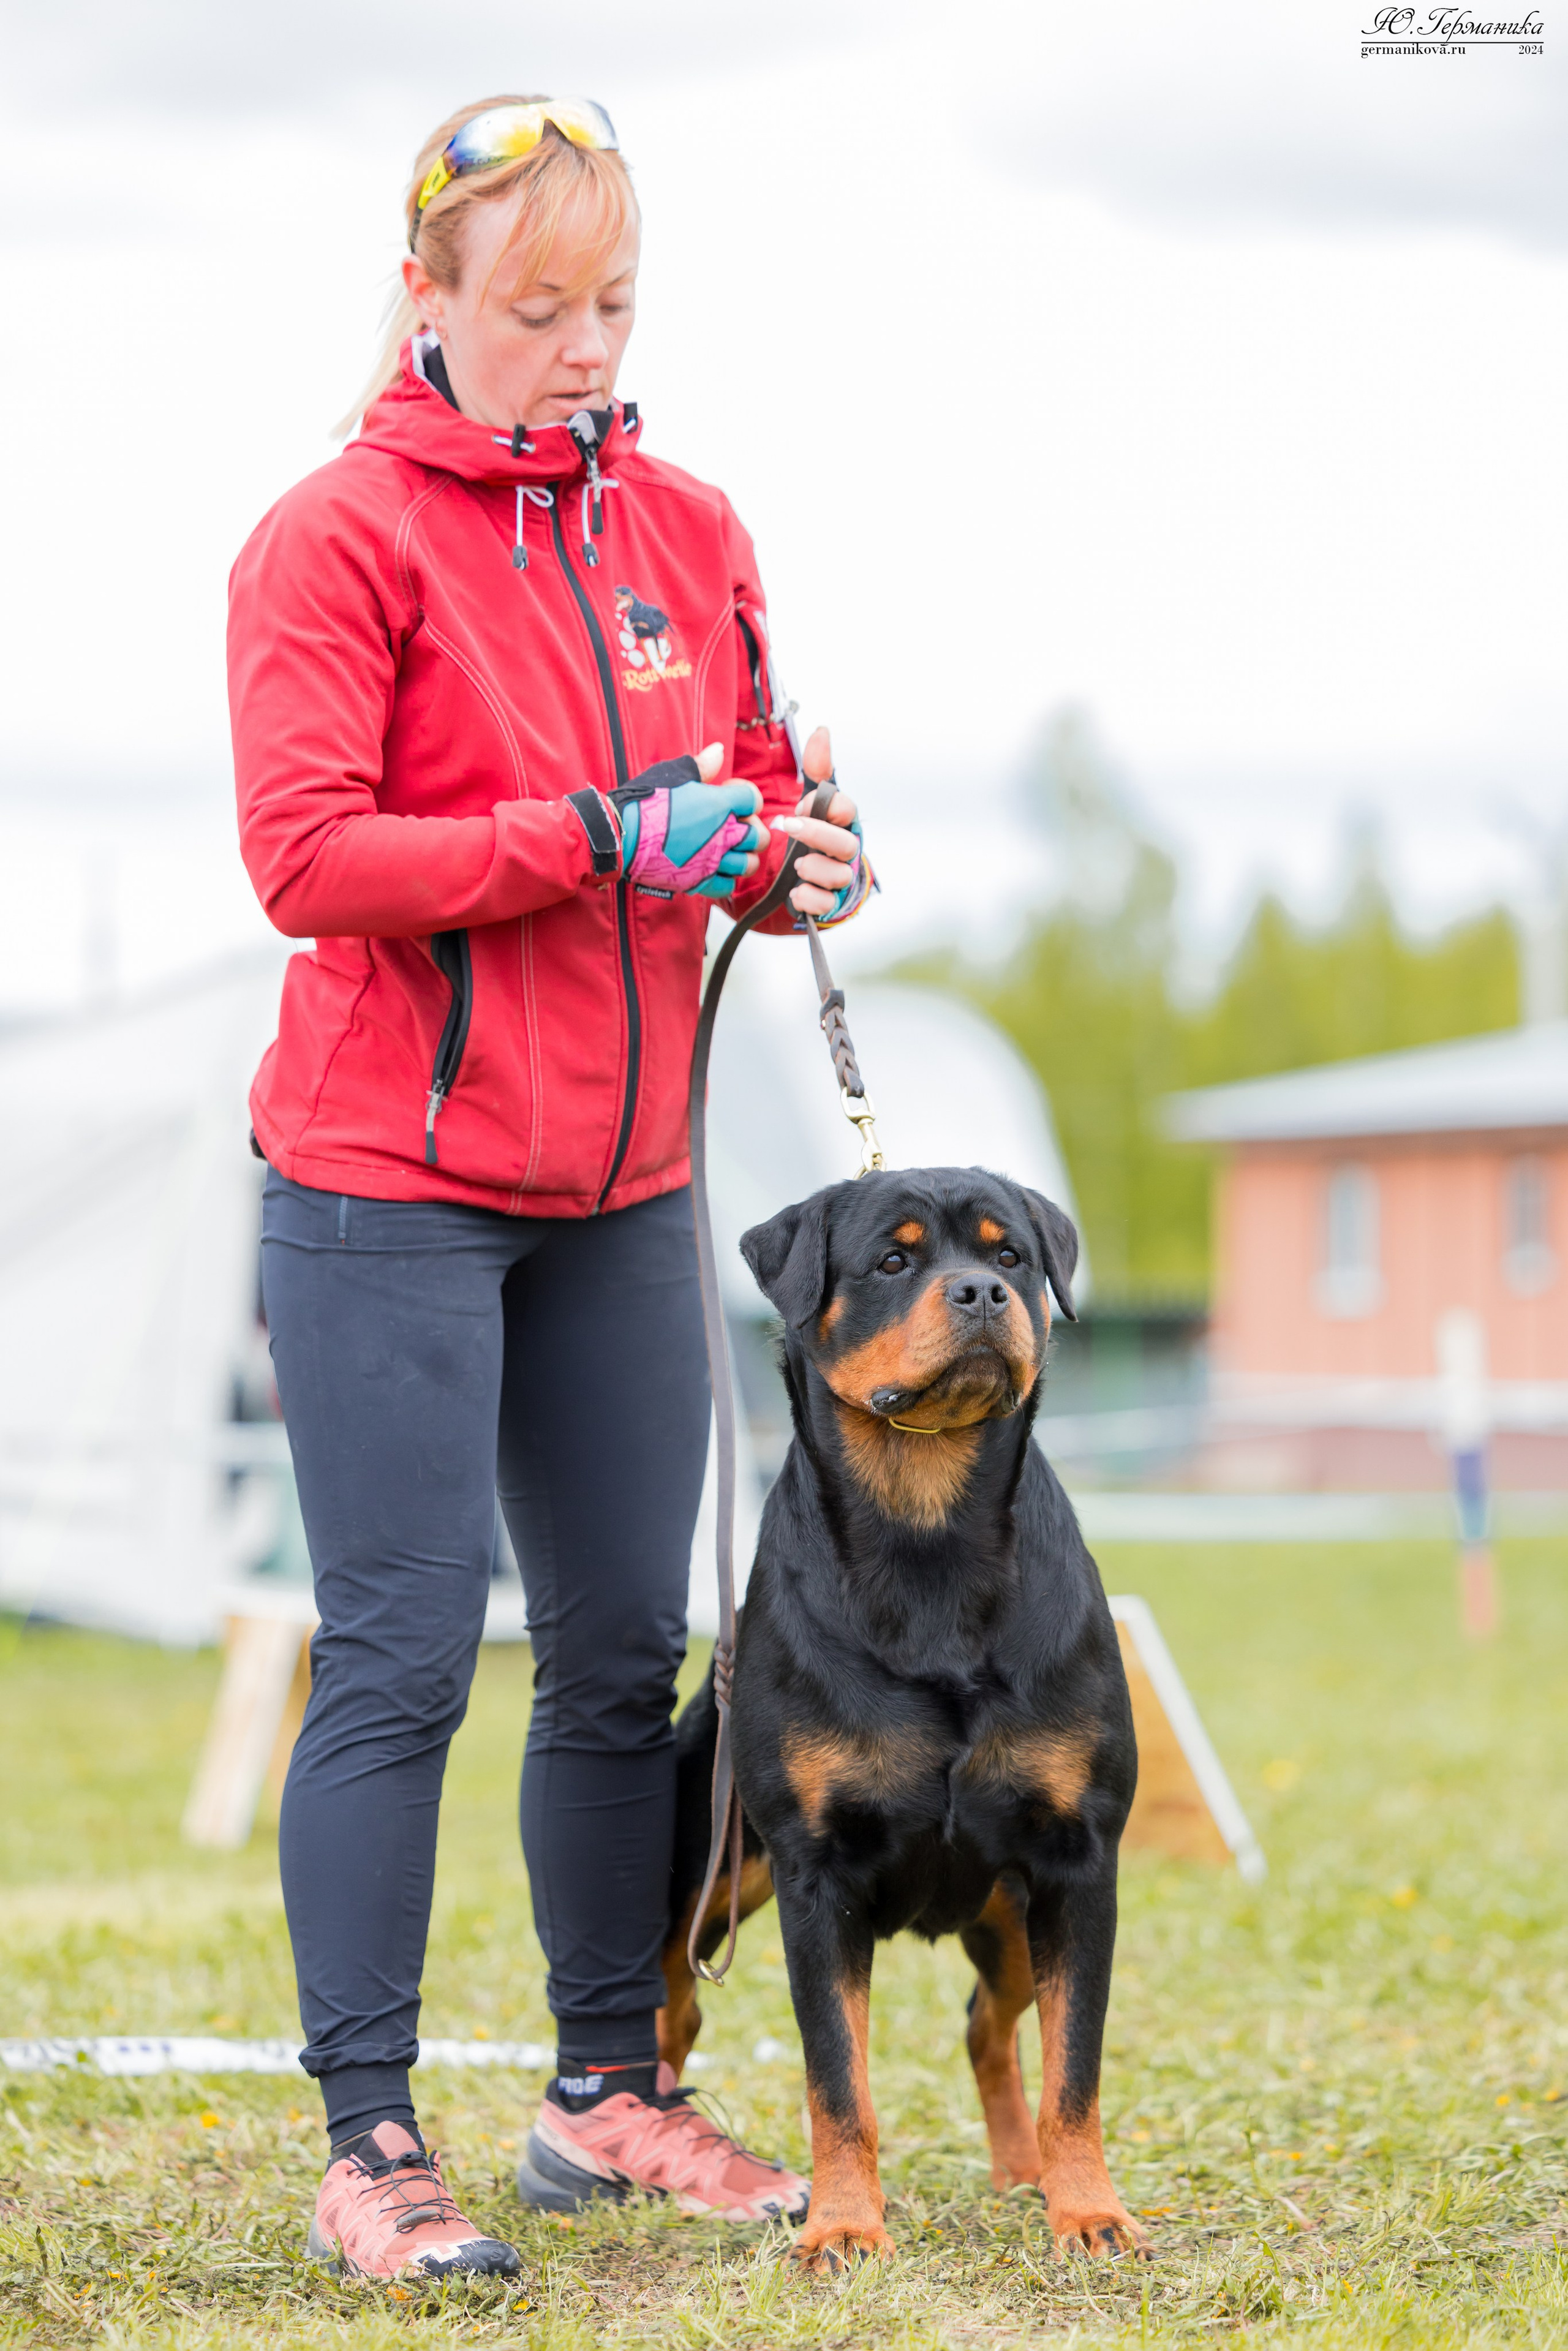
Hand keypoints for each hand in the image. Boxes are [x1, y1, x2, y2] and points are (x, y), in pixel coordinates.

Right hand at [612, 746, 764, 900]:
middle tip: (734, 825)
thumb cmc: (644, 801)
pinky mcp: (698, 881)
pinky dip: (725, 879)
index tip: (730, 797)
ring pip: (748, 864)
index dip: (746, 797)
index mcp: (719, 805)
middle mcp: (722, 835)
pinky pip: (726, 887)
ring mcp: (711, 861)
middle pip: (758, 836)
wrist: (620, 835)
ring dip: (742, 856)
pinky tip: (714, 869)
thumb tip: (718, 750)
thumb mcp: (674, 774)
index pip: (753, 799)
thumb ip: (702, 765)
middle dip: (750, 829)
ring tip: (727, 849)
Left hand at [769, 727, 864, 918]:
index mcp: (841, 824)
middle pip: (846, 844)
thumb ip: (817, 770)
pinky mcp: (829, 903)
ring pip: (840, 875)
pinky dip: (810, 898)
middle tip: (789, 827)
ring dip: (815, 868)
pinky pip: (827, 904)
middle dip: (818, 835)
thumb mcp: (810, 801)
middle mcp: (845, 851)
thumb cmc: (811, 835)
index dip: (825, 806)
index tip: (799, 803)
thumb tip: (822, 731)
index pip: (846, 810)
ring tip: (796, 866)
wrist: (800, 878)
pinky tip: (795, 891)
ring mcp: (839, 879)